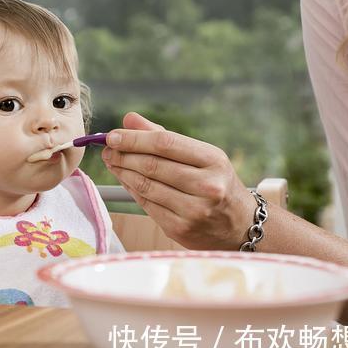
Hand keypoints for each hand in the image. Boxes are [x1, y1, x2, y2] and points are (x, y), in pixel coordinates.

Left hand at [101, 112, 254, 249]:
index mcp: (213, 160)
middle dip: (123, 155)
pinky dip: (131, 190)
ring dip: (122, 172)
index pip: (165, 143)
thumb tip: (129, 119)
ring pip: (145, 186)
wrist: (240, 224)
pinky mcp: (180, 228)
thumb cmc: (215, 182)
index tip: (112, 136)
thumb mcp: (200, 155)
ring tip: (112, 162)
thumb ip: (163, 136)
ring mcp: (194, 210)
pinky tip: (124, 180)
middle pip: (152, 165)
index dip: (134, 139)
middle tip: (107, 149)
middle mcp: (207, 185)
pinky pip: (146, 205)